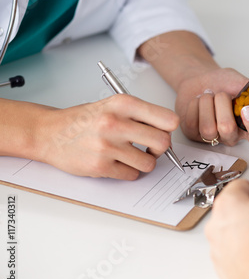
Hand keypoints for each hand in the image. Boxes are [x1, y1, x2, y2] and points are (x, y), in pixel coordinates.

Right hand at [34, 94, 178, 179]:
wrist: (50, 133)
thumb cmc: (85, 120)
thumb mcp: (113, 106)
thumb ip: (141, 116)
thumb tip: (169, 133)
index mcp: (123, 104)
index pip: (167, 119)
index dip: (169, 129)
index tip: (163, 133)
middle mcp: (115, 123)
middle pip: (163, 143)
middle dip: (160, 149)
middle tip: (150, 148)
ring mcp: (107, 146)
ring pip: (149, 163)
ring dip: (143, 163)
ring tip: (130, 156)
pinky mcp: (100, 166)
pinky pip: (131, 175)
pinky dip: (128, 172)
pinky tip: (116, 162)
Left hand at [175, 67, 248, 151]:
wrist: (200, 77)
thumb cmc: (223, 82)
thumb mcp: (245, 85)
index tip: (246, 110)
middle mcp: (233, 136)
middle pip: (228, 130)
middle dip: (222, 104)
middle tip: (220, 94)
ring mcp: (214, 138)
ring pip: (209, 128)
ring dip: (207, 103)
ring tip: (209, 95)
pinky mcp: (194, 135)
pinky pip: (193, 123)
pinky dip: (195, 105)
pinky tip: (198, 101)